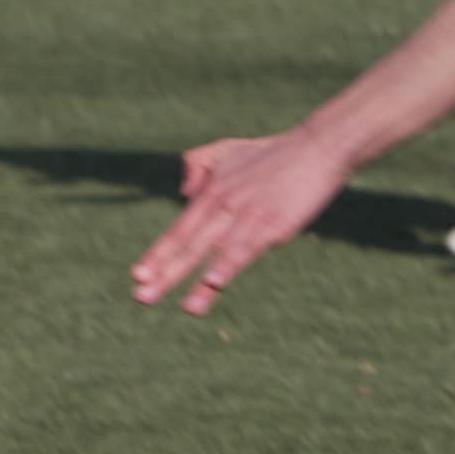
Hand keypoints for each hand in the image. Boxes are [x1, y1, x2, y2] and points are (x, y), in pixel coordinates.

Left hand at [132, 129, 352, 314]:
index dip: (158, 254)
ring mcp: (249, 215)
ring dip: (200, 282)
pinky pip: (248, 247)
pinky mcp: (274, 223)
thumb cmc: (272, 152)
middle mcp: (224, 205)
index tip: (137, 275)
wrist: (317, 145)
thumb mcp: (227, 149)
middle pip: (190, 245)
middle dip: (165, 273)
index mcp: (211, 193)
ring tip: (186, 308)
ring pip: (217, 252)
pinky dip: (230, 263)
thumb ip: (197, 164)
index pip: (179, 230)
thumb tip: (183, 192)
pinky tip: (217, 281)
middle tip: (142, 296)